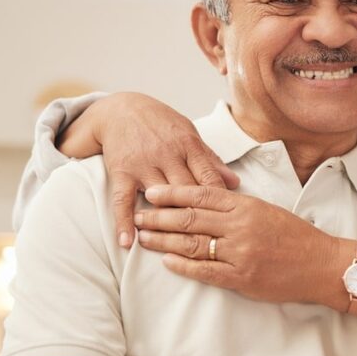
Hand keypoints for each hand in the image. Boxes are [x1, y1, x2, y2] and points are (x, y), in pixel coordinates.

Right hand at [59, 92, 239, 247]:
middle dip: (199, 216)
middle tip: (211, 242)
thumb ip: (210, 161)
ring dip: (167, 223)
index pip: (209, 178)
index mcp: (189, 145)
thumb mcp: (189, 134)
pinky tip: (128, 242)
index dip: (221, 202)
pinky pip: (122, 200)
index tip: (231, 223)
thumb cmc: (161, 124)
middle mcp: (168, 155)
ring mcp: (144, 164)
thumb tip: (235, 183)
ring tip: (175, 247)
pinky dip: (124, 222)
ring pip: (159, 198)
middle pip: (188, 192)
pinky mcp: (121, 171)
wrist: (120, 109)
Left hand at [135, 185, 347, 306]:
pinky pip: (206, 271)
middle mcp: (240, 227)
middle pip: (190, 218)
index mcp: (245, 206)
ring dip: (164, 241)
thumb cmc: (294, 236)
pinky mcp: (242, 278)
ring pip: (193, 244)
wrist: (321, 264)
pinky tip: (167, 262)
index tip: (152, 193)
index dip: (172, 193)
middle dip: (159, 217)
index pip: (200, 194)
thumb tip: (202, 200)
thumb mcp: (265, 210)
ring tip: (144, 238)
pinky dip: (184, 266)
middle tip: (137, 216)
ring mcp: (240, 253)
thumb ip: (234, 206)